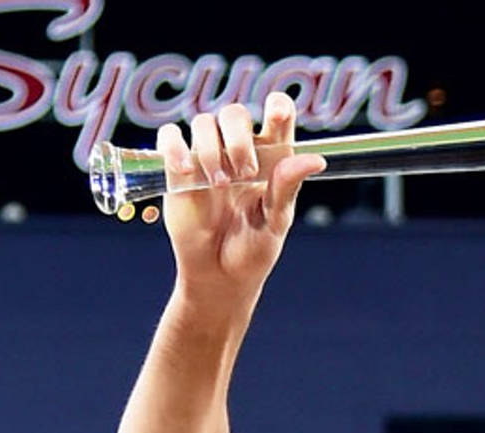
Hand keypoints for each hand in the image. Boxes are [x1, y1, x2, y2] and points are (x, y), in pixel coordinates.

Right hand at [157, 92, 326, 309]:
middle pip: (234, 113)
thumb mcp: (275, 221)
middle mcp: (238, 151)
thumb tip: (316, 160)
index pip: (277, 116)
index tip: (277, 113)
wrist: (219, 274)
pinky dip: (174, 146)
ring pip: (203, 122)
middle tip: (245, 172)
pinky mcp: (177, 168)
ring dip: (211, 149)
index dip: (277, 106)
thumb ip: (287, 188)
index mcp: (272, 158)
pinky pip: (169, 137)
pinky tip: (185, 169)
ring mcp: (206, 157)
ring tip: (220, 184)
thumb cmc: (254, 248)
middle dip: (239, 138)